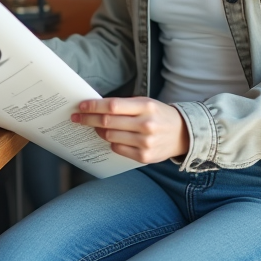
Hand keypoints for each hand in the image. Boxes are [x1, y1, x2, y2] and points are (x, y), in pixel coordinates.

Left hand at [71, 97, 188, 163]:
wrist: (183, 134)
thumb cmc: (159, 115)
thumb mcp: (146, 104)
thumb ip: (124, 106)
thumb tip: (96, 107)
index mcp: (146, 107)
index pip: (112, 106)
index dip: (93, 106)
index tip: (81, 106)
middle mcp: (146, 124)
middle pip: (107, 122)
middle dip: (88, 119)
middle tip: (77, 117)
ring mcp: (145, 142)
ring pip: (110, 137)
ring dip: (99, 132)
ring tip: (97, 128)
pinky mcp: (144, 157)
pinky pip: (118, 149)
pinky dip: (111, 143)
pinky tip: (112, 138)